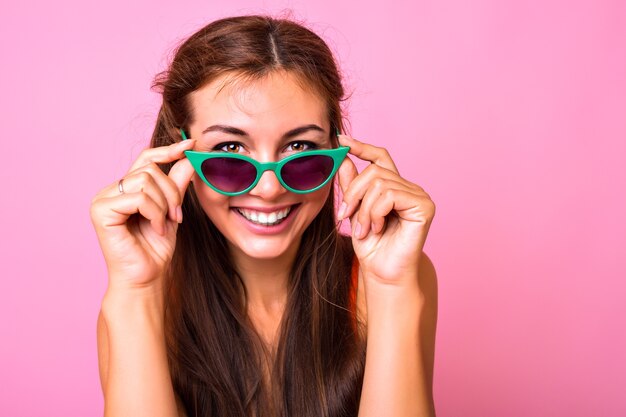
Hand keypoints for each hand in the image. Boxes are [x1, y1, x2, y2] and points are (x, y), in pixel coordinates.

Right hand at [90, 140, 195, 291]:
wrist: (147, 278)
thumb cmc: (156, 249)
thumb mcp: (172, 211)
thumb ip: (177, 185)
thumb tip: (188, 158)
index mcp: (127, 189)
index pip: (146, 158)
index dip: (168, 151)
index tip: (190, 146)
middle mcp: (112, 191)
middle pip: (150, 169)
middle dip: (171, 192)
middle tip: (176, 216)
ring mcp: (103, 199)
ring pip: (145, 180)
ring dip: (164, 204)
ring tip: (165, 225)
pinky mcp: (100, 211)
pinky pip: (138, 197)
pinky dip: (154, 213)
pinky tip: (156, 229)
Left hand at [337, 135, 434, 285]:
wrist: (383, 273)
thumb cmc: (372, 247)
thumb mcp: (354, 212)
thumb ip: (351, 186)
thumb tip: (344, 158)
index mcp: (393, 187)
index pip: (379, 157)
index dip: (361, 147)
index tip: (341, 140)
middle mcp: (408, 188)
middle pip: (373, 172)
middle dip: (353, 194)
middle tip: (344, 217)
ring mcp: (418, 195)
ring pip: (379, 184)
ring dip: (363, 210)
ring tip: (363, 230)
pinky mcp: (424, 206)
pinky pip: (389, 195)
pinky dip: (375, 213)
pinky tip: (377, 228)